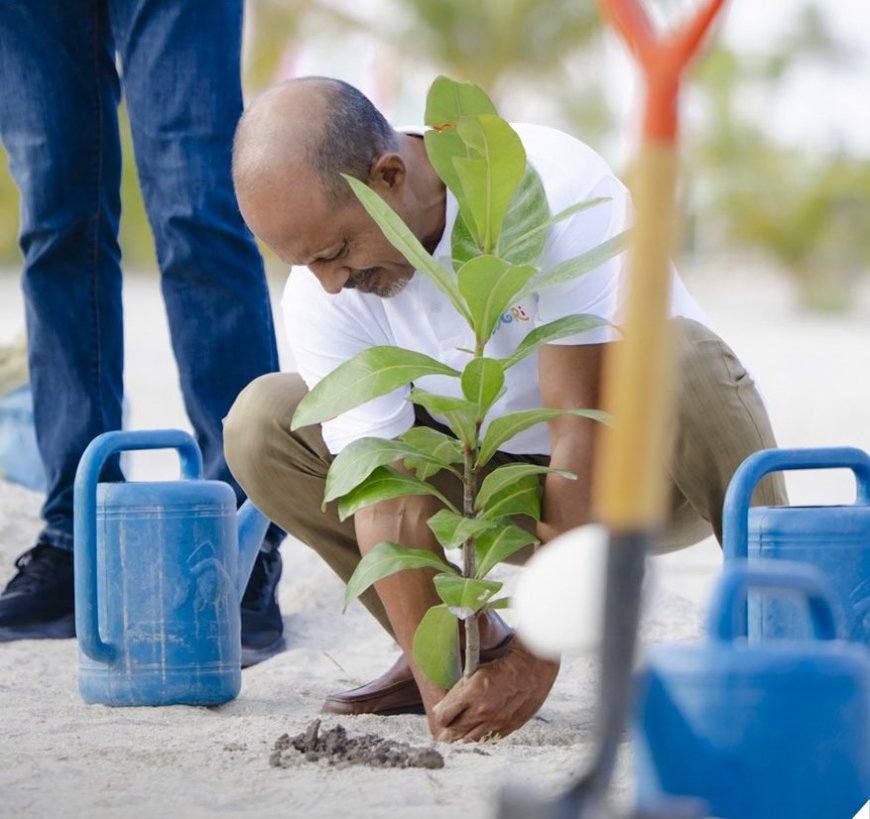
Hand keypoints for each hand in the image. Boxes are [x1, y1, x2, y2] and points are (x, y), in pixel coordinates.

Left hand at [430, 639, 559, 741]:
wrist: (533, 666)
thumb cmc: (504, 662)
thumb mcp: (476, 670)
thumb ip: (459, 689)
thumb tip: (442, 707)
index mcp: (472, 693)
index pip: (443, 716)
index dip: (440, 715)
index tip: (440, 712)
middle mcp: (483, 711)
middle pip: (455, 731)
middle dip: (449, 729)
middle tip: (445, 728)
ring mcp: (497, 721)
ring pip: (471, 738)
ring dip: (463, 734)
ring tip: (460, 730)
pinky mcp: (509, 726)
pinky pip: (489, 738)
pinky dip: (481, 735)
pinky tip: (479, 729)